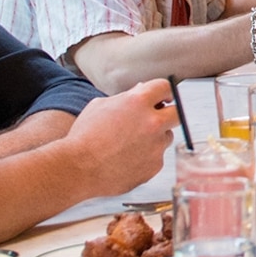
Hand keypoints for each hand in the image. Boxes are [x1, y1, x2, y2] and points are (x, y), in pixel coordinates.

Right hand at [64, 81, 179, 195]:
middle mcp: (152, 122)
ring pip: (165, 137)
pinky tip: (126, 159)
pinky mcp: (154, 166)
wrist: (77, 168)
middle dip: (170, 114)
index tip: (163, 97)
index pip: (165, 87)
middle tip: (157, 118)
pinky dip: (146, 157)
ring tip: (128, 144)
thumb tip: (141, 91)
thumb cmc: (84, 136)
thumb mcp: (100, 106)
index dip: (164, 92)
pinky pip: (156, 158)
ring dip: (154, 138)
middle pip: (178, 113)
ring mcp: (155, 146)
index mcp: (138, 102)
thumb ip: (126, 98)